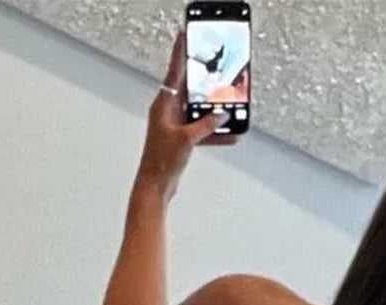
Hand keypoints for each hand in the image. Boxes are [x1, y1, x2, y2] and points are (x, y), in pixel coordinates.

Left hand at [135, 33, 232, 199]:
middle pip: (190, 91)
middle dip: (206, 85)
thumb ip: (206, 125)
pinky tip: (230, 135)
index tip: (185, 36)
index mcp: (164, 105)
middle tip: (219, 73)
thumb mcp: (187, 139)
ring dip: (213, 112)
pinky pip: (201, 130)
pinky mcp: (181, 139)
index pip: (175, 73)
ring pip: (198, 111)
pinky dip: (214, 133)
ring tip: (231, 108)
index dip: (181, 54)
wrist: (155, 186)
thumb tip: (221, 115)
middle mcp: (168, 112)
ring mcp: (175, 125)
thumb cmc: (161, 162)